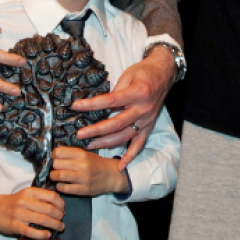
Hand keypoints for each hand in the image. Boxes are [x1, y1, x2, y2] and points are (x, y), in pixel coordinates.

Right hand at [0, 187, 64, 239]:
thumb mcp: (26, 194)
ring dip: (54, 225)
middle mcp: (24, 201)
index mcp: (30, 192)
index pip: (51, 196)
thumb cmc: (15, 202)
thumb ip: (40, 197)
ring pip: (42, 220)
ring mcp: (19, 214)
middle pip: (49, 209)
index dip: (61, 204)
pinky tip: (48, 235)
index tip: (63, 210)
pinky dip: (42, 234)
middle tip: (62, 221)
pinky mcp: (14, 226)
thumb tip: (59, 204)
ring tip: (59, 228)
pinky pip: (31, 231)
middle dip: (59, 217)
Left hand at [49, 146, 127, 197]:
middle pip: (56, 164)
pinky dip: (59, 186)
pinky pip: (64, 188)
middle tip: (54, 168)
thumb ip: (72, 154)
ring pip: (58, 176)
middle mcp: (82, 165)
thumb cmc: (97, 164)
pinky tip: (62, 184)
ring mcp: (83, 178)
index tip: (54, 158)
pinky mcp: (83, 190)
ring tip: (56, 176)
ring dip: (53, 176)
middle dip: (52, 166)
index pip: (58, 152)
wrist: (112, 176)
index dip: (53, 155)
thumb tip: (54, 155)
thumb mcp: (86, 154)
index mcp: (82, 154)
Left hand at [72, 44, 173, 164]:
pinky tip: (120, 166)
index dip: (92, 105)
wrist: (163, 74)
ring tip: (89, 145)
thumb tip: (100, 105)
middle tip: (80, 134)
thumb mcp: (128, 75)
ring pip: (124, 136)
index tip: (76, 106)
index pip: (111, 101)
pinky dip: (130, 156)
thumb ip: (115, 91)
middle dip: (96, 130)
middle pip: (116, 123)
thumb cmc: (144, 72)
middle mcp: (142, 109)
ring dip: (106, 143)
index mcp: (137, 93)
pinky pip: (139, 144)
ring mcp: (146, 120)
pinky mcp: (149, 127)